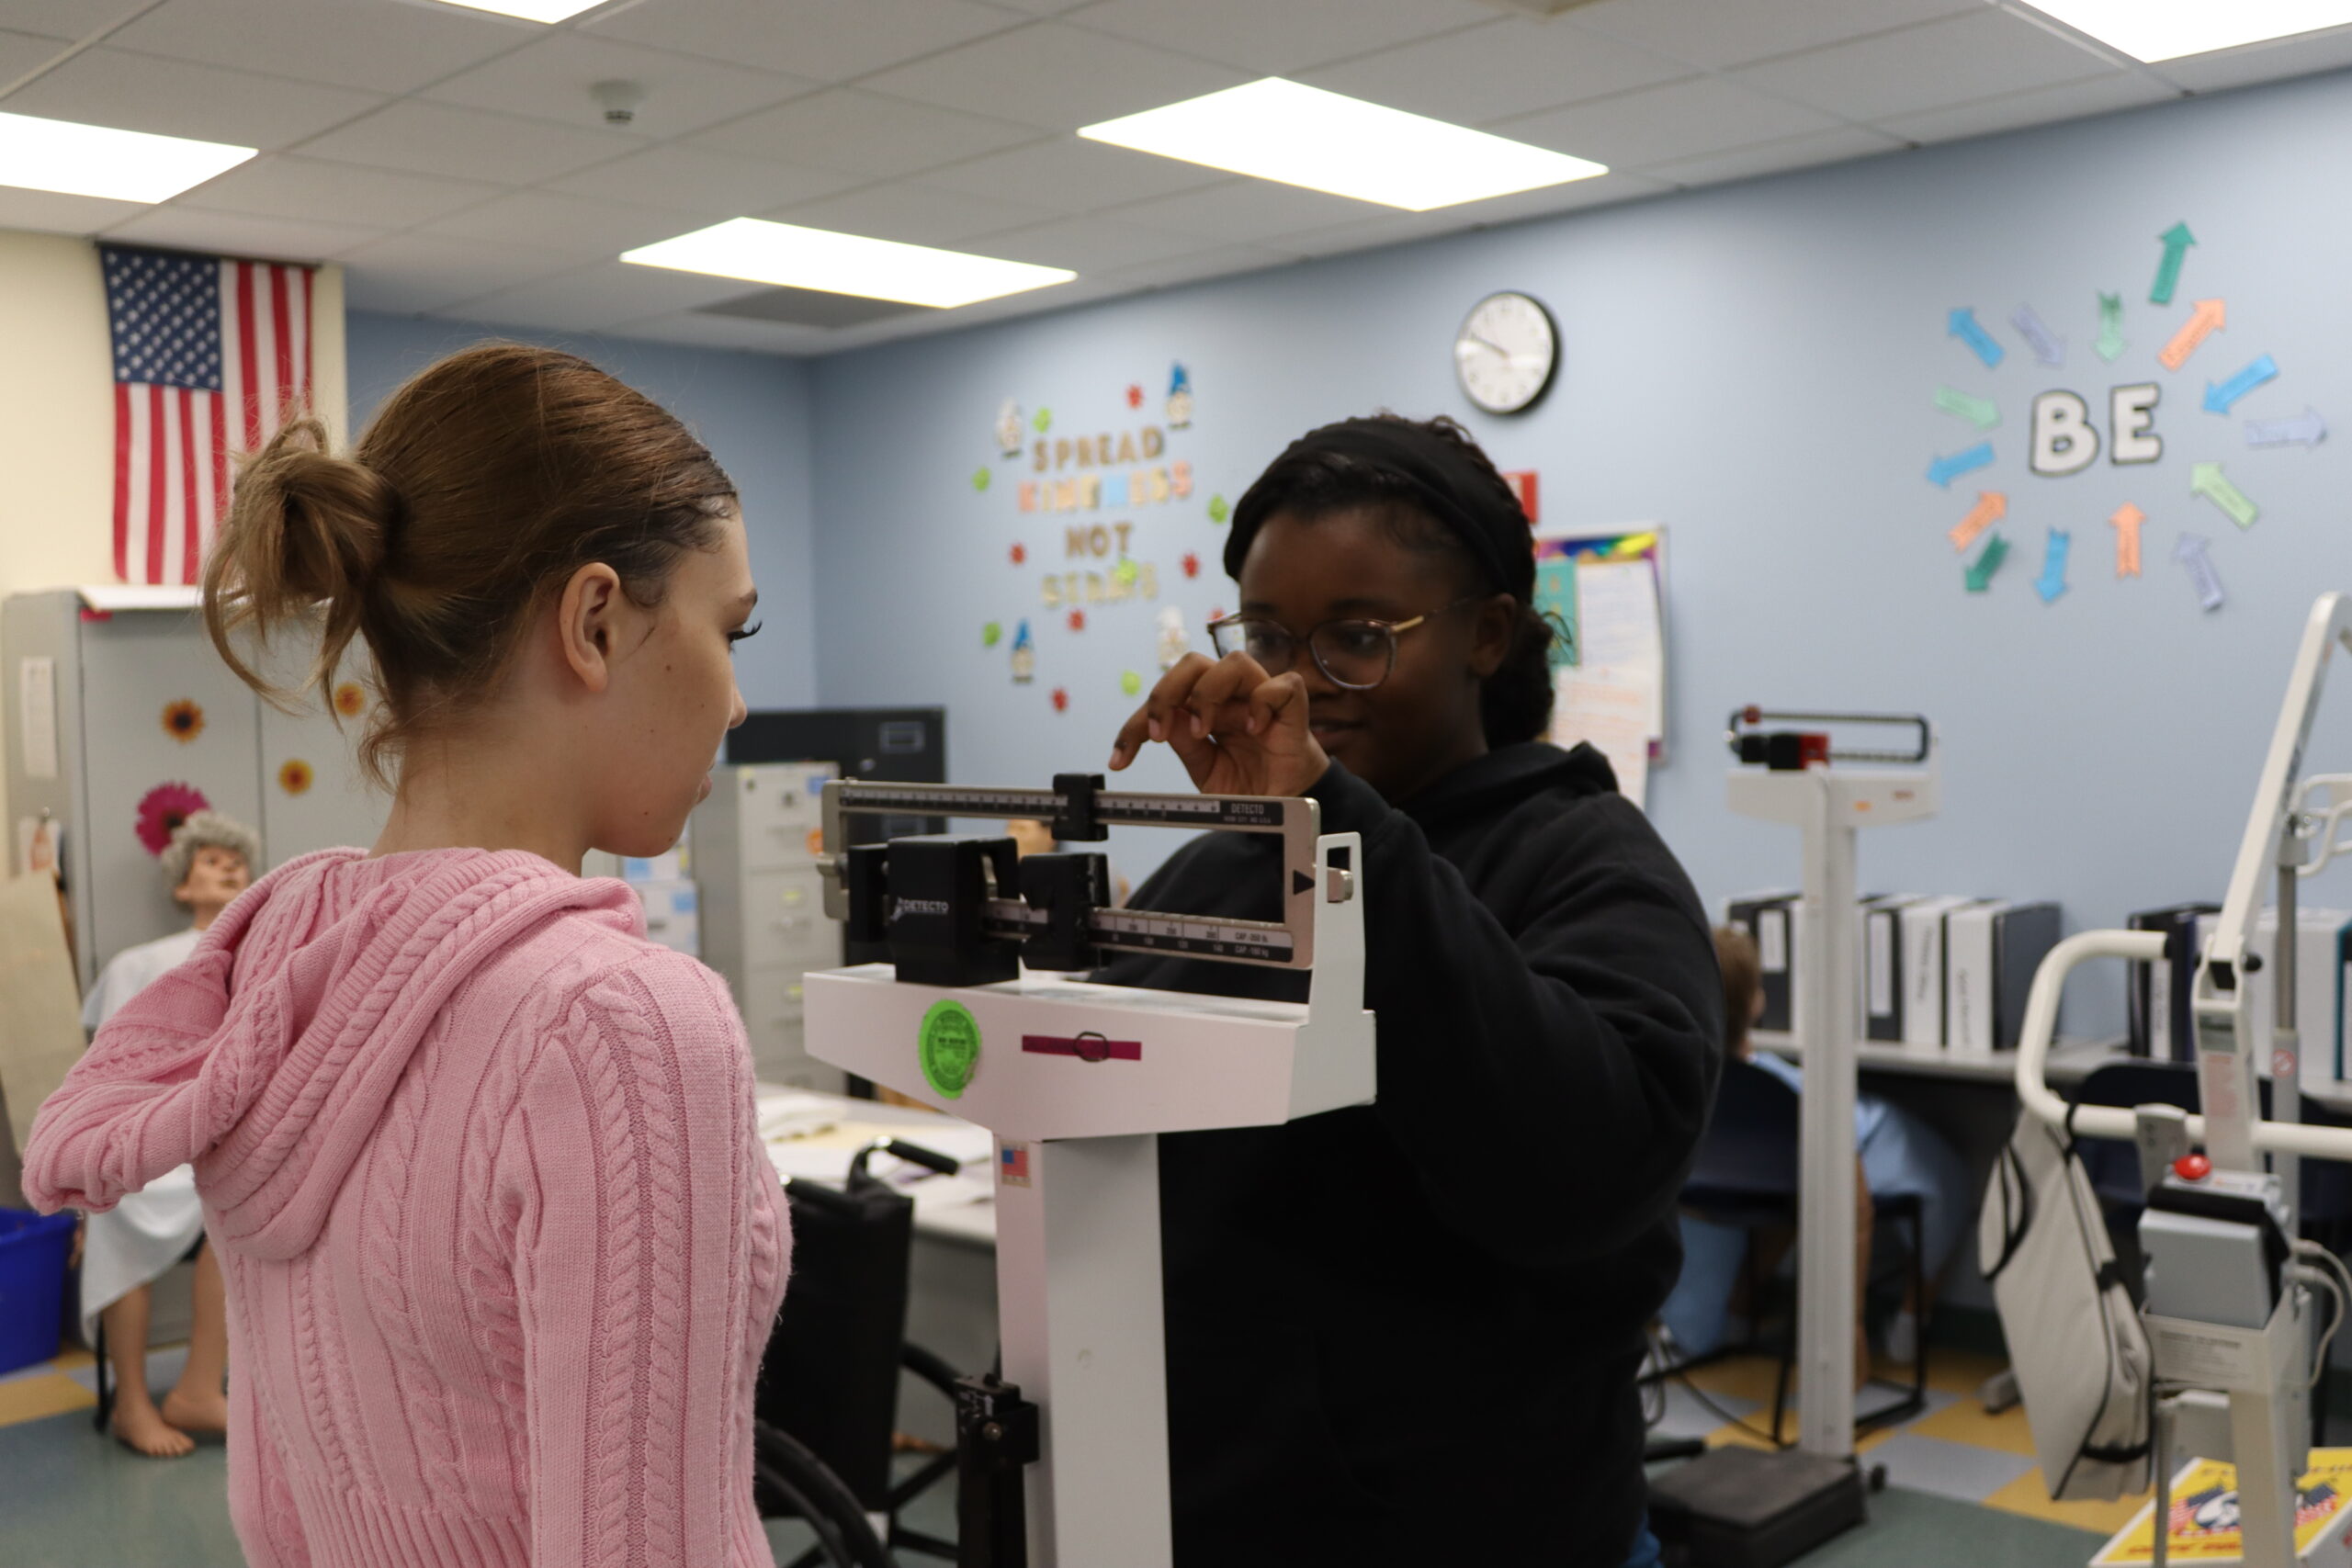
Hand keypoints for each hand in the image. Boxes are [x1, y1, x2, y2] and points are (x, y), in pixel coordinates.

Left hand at [1107, 651, 1327, 797]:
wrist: (1288, 807)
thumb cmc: (1250, 783)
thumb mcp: (1206, 771)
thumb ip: (1186, 746)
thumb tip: (1163, 722)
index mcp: (1204, 707)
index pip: (1165, 698)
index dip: (1135, 725)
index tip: (1119, 760)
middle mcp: (1230, 695)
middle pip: (1192, 663)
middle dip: (1165, 693)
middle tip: (1158, 734)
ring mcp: (1260, 697)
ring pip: (1234, 661)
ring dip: (1209, 694)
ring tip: (1206, 731)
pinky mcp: (1293, 707)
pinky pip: (1281, 684)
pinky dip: (1262, 702)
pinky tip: (1254, 729)